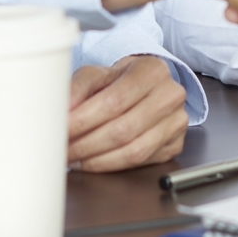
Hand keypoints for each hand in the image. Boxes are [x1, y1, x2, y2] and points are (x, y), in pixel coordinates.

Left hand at [67, 55, 187, 171]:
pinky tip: (93, 162)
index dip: (84, 120)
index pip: (114, 101)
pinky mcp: (175, 144)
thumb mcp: (97, 73)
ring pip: (133, 151)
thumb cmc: (121, 80)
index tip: (61, 131)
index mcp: (152, 70)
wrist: (146, 87)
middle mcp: (170, 95)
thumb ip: (78, 87)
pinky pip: (141, 162)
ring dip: (97, 160)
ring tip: (74, 158)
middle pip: (123, 130)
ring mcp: (176, 121)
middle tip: (63, 149)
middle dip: (86, 144)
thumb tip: (63, 111)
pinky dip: (112, 166)